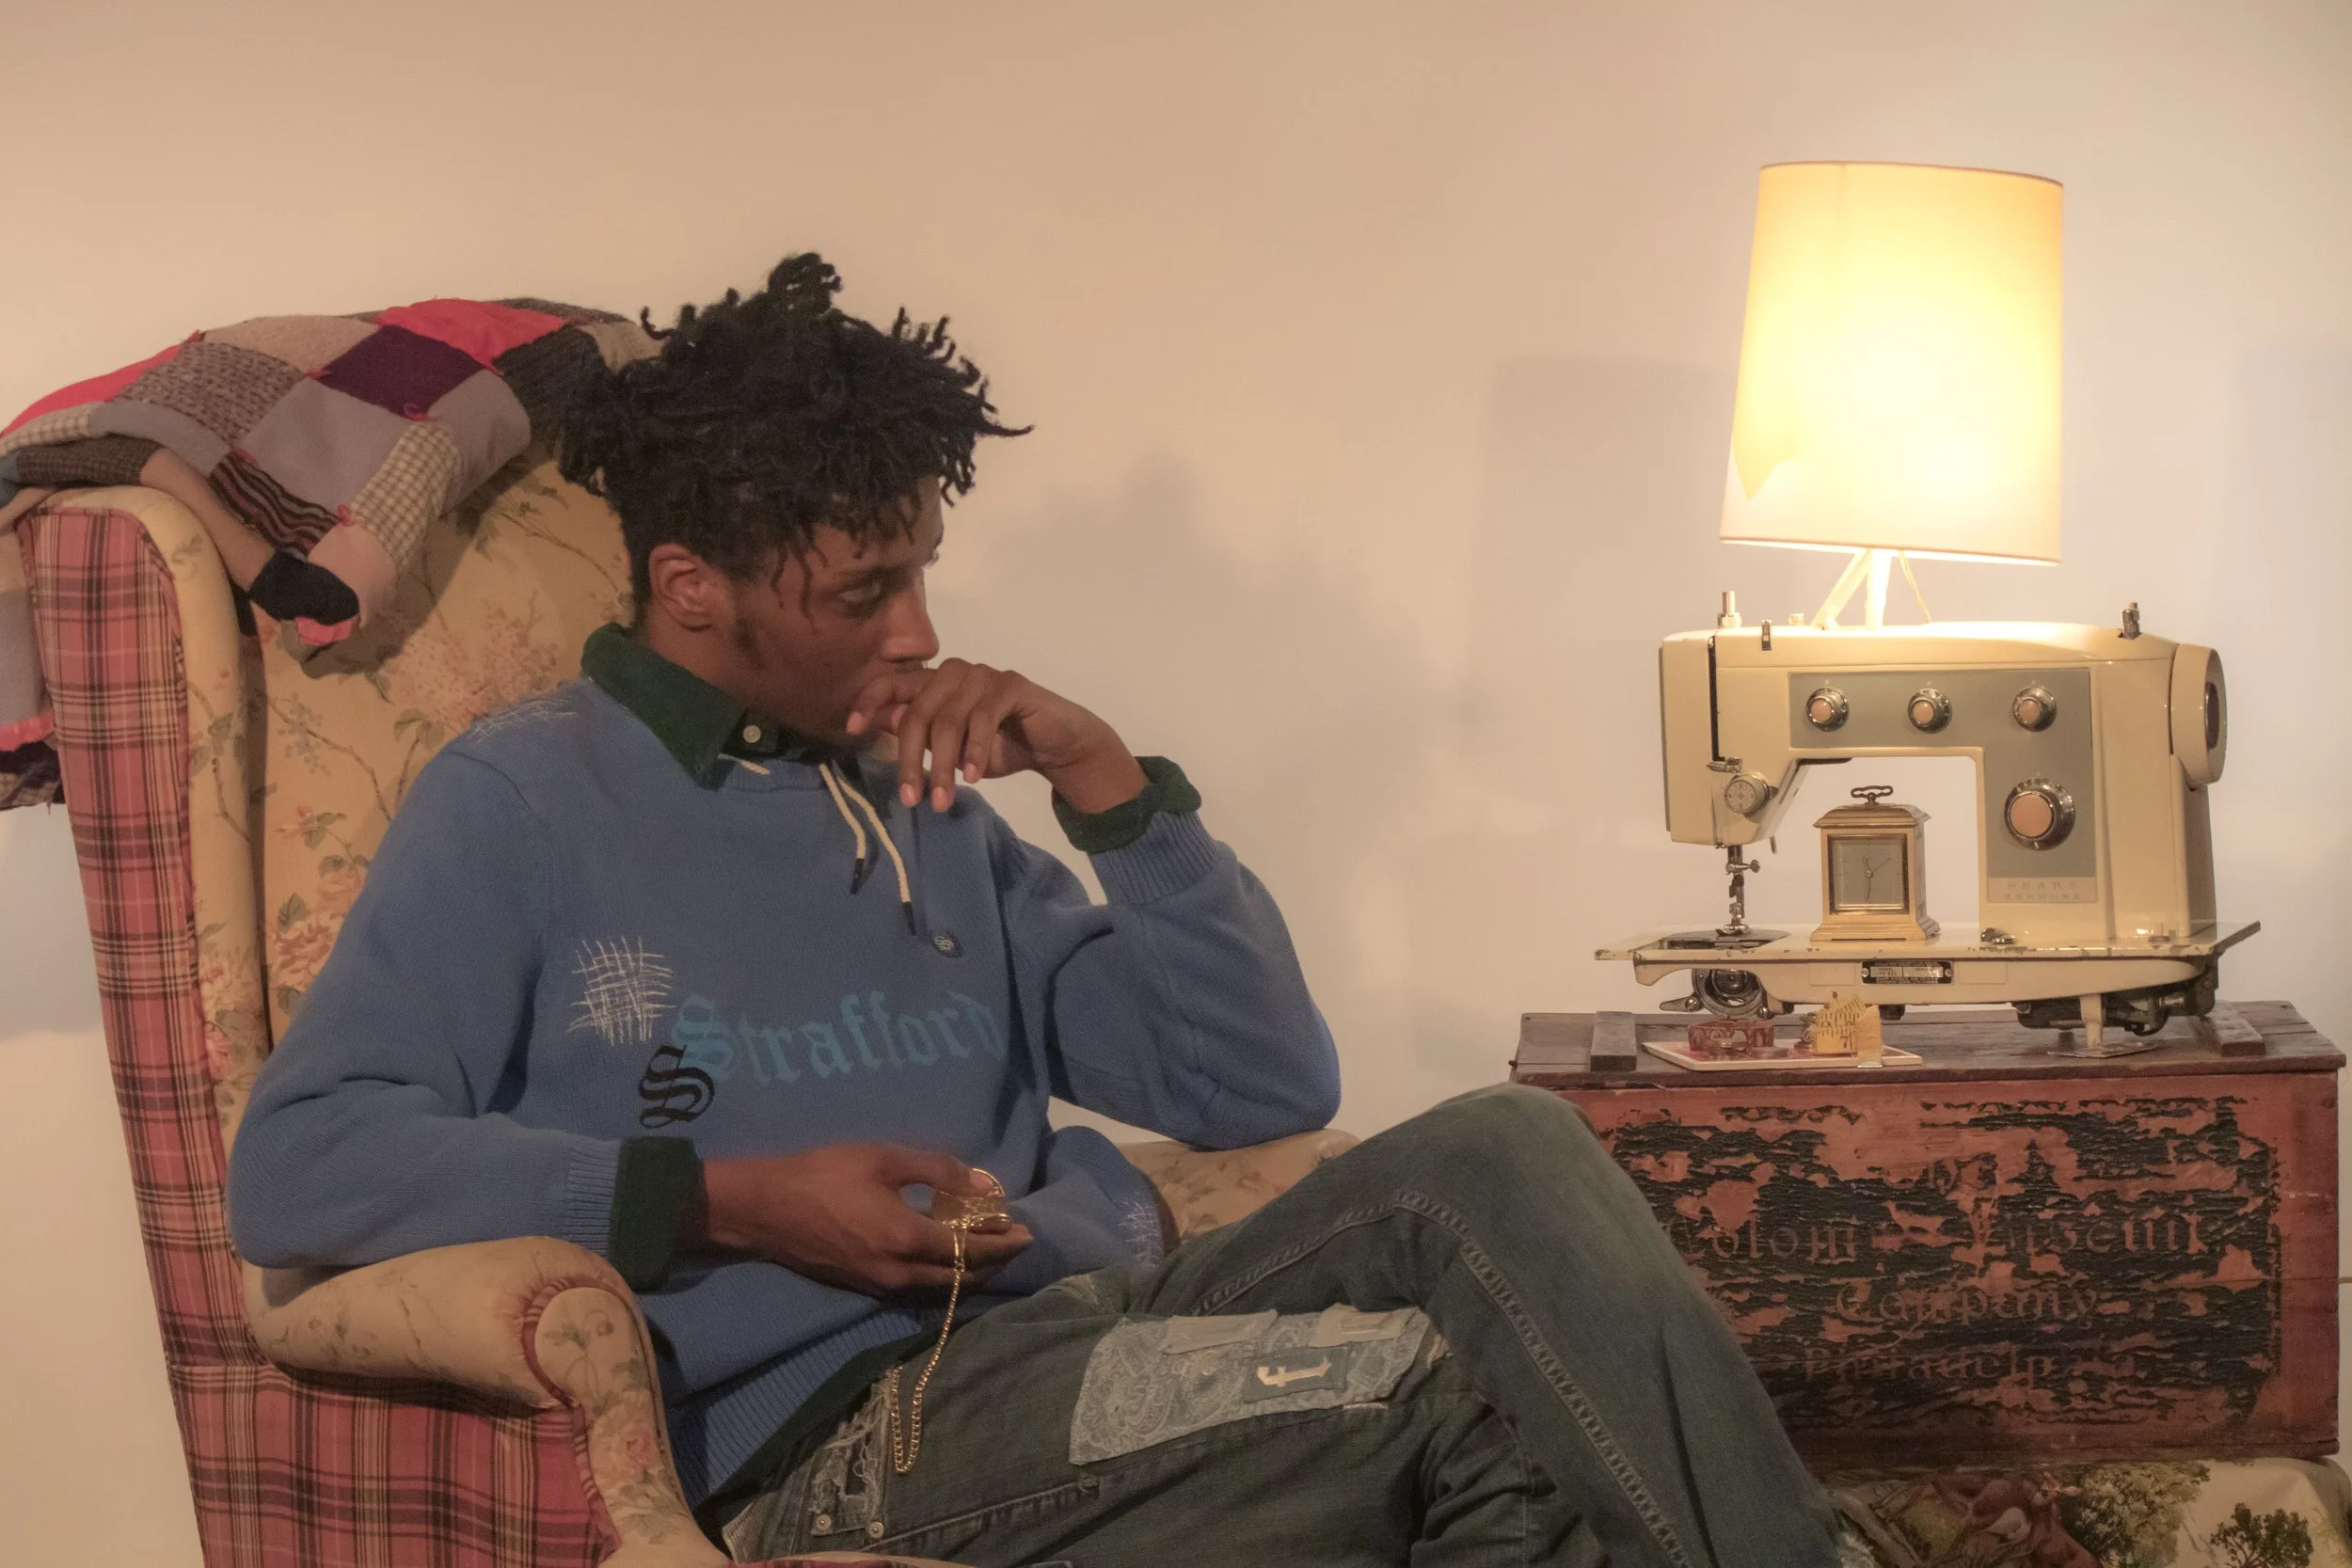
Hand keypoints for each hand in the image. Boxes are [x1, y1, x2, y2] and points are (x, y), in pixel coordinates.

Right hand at [691, 1144, 1032, 1297]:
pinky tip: (949, 1262)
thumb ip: (939, 1171)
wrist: (763, 1209)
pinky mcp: (866, 1289)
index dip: (1004, 1243)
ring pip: (941, 1291)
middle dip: (995, 1263)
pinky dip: (943, 1279)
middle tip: (1015, 1242)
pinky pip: (918, 1291)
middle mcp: (899, 1273)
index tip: (1028, 1231)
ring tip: (990, 1252)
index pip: (971, 1250)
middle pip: (961, 1279)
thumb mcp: (883, 1159)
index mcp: (906, 1240)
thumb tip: (985, 1185)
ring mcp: (881, 1287)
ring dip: (971, 1275)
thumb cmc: (823, 1175)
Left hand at [846, 659, 1148, 813]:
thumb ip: (922, 736)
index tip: (851, 729)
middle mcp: (953, 672)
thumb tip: (885, 722)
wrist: (1055, 744)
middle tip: (911, 798)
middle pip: (917, 712)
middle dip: (909, 759)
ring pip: (948, 720)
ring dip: (944, 765)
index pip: (891, 683)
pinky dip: (976, 750)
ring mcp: (982, 675)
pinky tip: (975, 777)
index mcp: (934, 683)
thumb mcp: (953, 748)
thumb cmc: (1001, 746)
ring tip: (944, 800)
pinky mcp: (1010, 685)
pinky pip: (984, 717)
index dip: (869, 702)